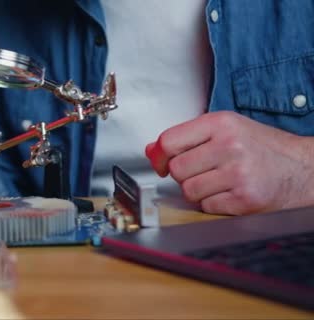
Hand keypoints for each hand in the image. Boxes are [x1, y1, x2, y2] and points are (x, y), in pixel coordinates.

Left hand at [145, 111, 313, 214]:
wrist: (305, 169)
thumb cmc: (264, 149)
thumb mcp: (227, 130)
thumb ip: (187, 138)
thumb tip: (152, 151)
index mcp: (221, 123)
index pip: (169, 140)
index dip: (160, 155)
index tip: (162, 162)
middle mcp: (229, 145)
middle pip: (177, 169)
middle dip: (184, 175)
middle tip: (204, 171)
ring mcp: (238, 173)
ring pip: (188, 190)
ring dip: (198, 191)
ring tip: (219, 182)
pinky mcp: (245, 199)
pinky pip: (207, 206)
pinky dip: (213, 204)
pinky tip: (230, 193)